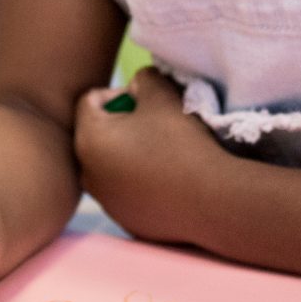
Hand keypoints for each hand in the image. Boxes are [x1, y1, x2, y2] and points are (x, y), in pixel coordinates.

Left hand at [73, 68, 220, 245]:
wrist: (213, 199)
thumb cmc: (182, 142)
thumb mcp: (162, 95)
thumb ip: (142, 79)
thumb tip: (135, 86)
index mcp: (88, 140)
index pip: (89, 101)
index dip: (119, 94)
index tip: (147, 103)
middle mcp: (87, 175)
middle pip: (97, 135)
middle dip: (121, 124)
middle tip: (154, 125)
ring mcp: (107, 203)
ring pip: (111, 166)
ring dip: (130, 154)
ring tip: (164, 153)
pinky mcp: (127, 222)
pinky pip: (127, 192)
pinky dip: (141, 182)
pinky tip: (169, 180)